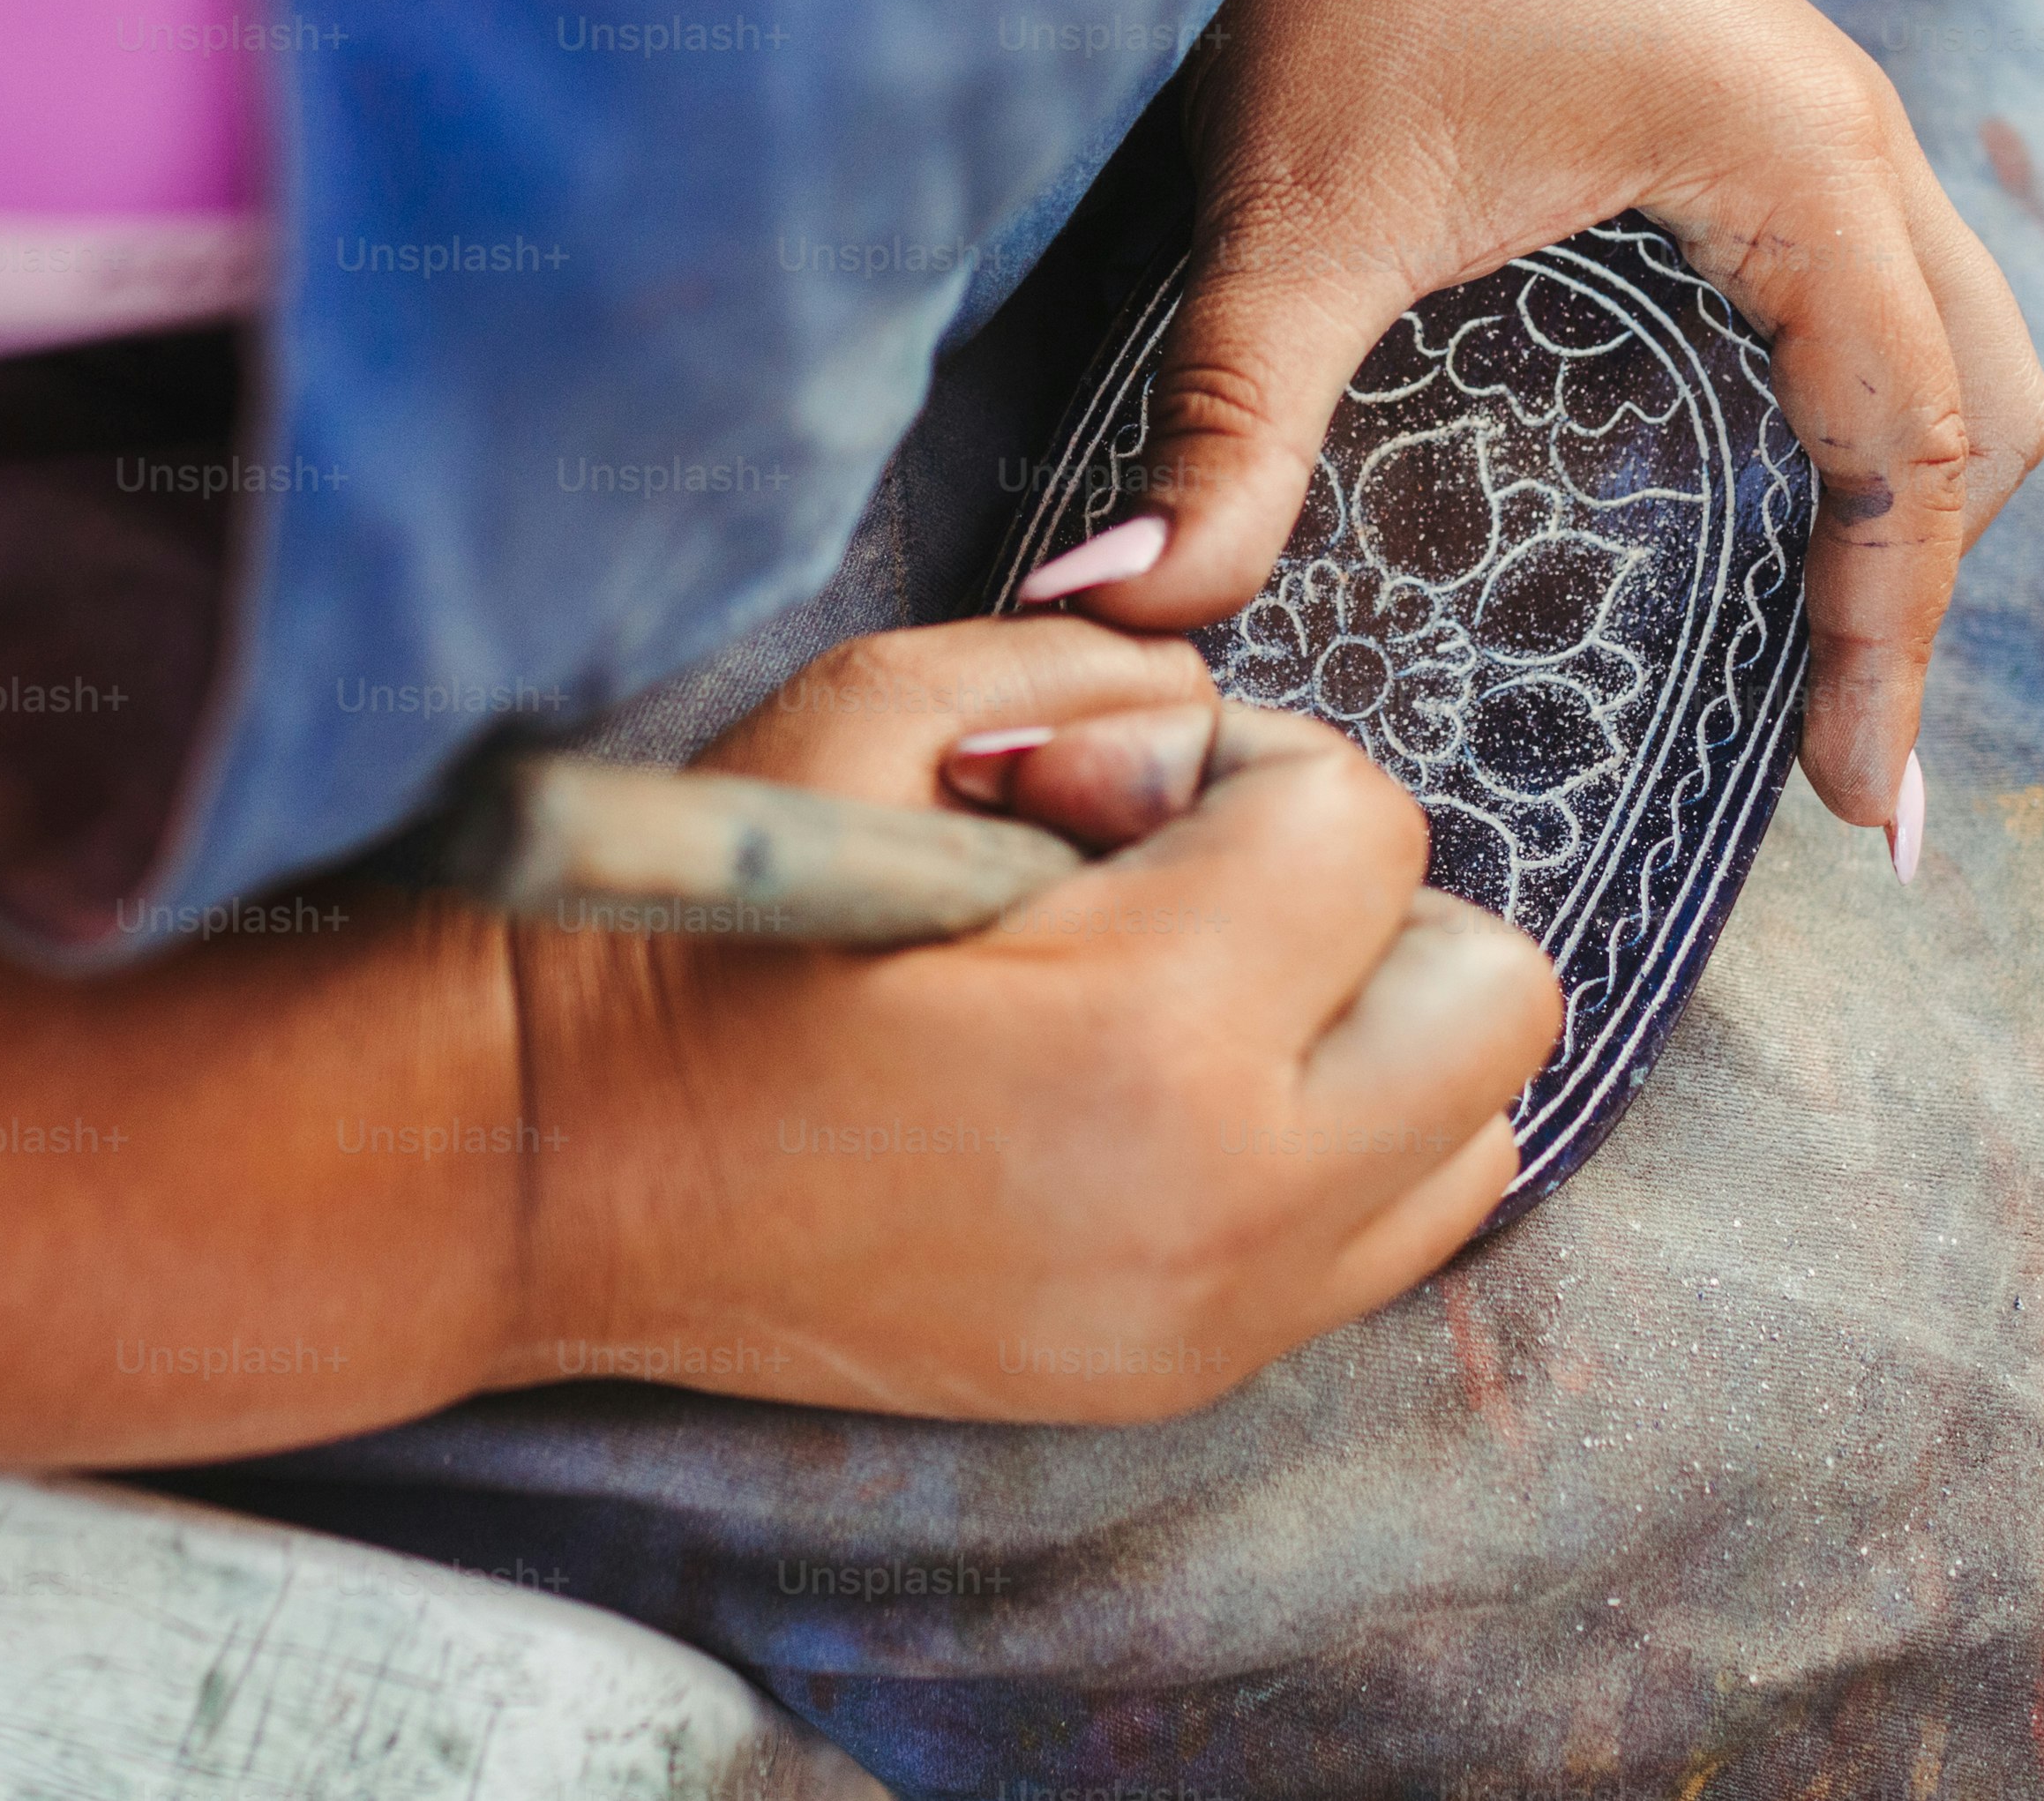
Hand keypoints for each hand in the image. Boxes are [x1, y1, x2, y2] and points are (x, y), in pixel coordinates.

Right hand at [496, 619, 1557, 1420]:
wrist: (553, 1174)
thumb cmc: (697, 933)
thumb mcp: (865, 716)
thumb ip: (1086, 667)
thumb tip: (1204, 709)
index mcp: (1150, 1032)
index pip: (1367, 823)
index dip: (1242, 764)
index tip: (1101, 790)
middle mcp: (1222, 1202)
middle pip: (1490, 993)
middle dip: (1359, 905)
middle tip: (1188, 891)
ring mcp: (1210, 1317)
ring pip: (1475, 1135)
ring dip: (1367, 1039)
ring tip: (1191, 1000)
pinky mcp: (1173, 1377)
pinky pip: (1380, 1242)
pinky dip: (1327, 1152)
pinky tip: (1164, 1100)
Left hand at [1030, 0, 2043, 863]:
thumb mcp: (1290, 220)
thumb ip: (1231, 427)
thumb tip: (1130, 612)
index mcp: (1796, 164)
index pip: (1910, 451)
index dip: (1894, 641)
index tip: (1861, 809)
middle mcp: (1852, 136)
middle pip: (1983, 411)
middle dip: (1930, 594)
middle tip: (1856, 779)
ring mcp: (1823, 112)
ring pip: (1957, 348)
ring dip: (1918, 508)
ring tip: (1845, 682)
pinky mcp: (1765, 106)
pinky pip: (1888, 296)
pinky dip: (1874, 423)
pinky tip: (1788, 521)